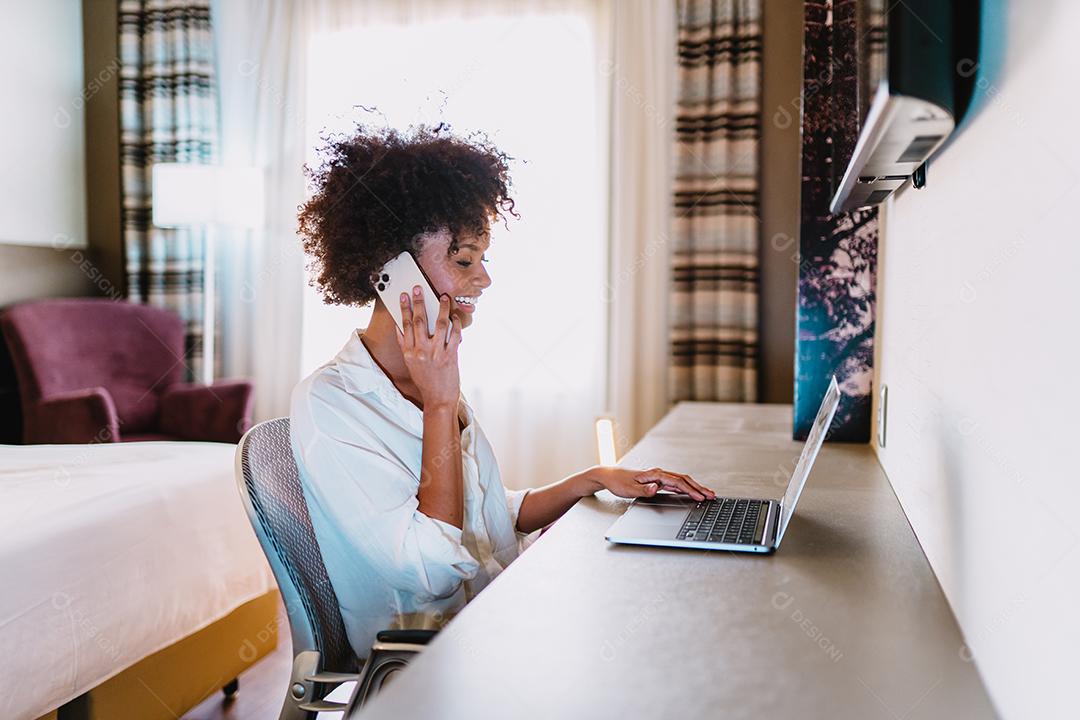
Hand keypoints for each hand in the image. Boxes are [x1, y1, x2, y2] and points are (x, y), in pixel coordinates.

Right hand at [397, 285, 461, 408]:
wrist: (438, 398)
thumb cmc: (424, 380)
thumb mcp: (410, 363)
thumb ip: (404, 345)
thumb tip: (399, 327)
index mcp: (409, 352)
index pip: (405, 324)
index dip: (405, 308)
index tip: (404, 296)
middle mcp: (421, 350)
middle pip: (419, 320)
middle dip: (419, 302)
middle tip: (419, 289)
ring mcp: (436, 353)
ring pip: (439, 324)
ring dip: (442, 308)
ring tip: (443, 297)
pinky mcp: (450, 356)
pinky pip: (454, 334)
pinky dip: (456, 323)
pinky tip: (455, 316)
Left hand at [585, 466, 715, 501]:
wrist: (609, 476)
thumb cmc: (618, 482)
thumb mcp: (629, 489)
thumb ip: (644, 490)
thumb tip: (656, 488)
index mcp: (654, 474)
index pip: (677, 482)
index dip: (690, 490)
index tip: (701, 497)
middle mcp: (658, 474)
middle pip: (683, 480)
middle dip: (698, 488)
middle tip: (712, 495)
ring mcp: (658, 477)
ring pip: (681, 481)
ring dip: (694, 487)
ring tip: (707, 494)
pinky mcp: (657, 481)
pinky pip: (675, 484)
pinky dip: (686, 488)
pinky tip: (691, 493)